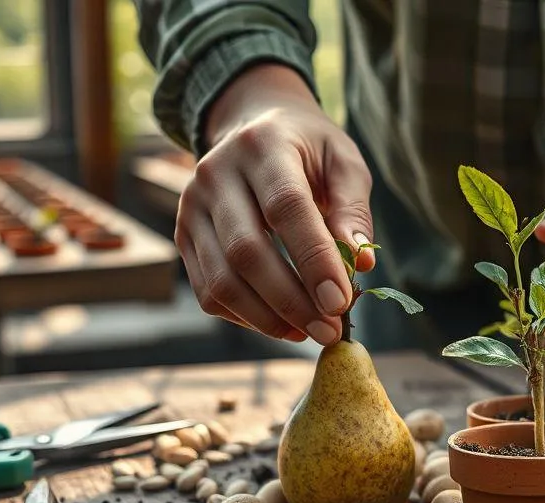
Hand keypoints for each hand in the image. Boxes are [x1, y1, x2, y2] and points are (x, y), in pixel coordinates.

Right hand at [175, 64, 376, 344]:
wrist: (253, 128)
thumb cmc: (308, 151)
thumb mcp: (343, 162)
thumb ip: (353, 210)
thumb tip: (361, 263)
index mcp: (262, 145)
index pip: (285, 208)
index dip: (313, 259)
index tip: (340, 302)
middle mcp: (215, 174)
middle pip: (246, 251)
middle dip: (292, 301)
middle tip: (331, 331)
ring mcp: (191, 206)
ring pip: (222, 280)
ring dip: (269, 319)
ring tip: (310, 332)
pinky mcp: (184, 236)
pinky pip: (209, 292)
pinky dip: (247, 319)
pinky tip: (282, 323)